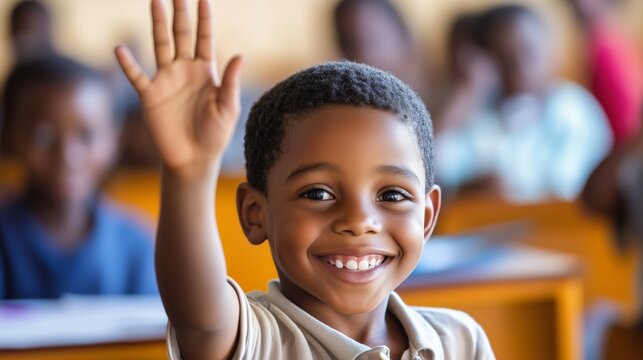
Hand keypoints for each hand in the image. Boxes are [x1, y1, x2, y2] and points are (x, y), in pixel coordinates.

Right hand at [115, 0, 241, 177]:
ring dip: (157, 24)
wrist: (193, 159)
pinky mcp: (150, 95)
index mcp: (206, 71)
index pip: (206, 38)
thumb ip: (231, 82)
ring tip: (155, 1)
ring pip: (160, 45)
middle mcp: (185, 70)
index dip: (205, 19)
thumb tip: (241, 56)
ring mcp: (166, 80)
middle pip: (182, 34)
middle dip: (180, 12)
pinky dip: (127, 64)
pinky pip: (136, 75)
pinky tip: (119, 49)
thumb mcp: (227, 108)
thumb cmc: (214, 135)